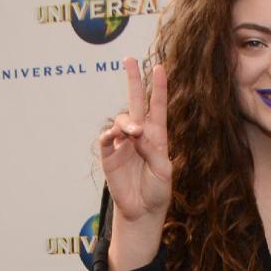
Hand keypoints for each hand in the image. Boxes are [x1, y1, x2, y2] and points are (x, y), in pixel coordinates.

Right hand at [98, 57, 171, 224]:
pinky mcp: (109, 154)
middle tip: (129, 59)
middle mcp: (139, 135)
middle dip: (133, 80)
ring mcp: (123, 143)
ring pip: (122, 119)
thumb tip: (136, 133)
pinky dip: (111, 133)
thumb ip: (152, 150)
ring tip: (134, 133)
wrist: (143, 211)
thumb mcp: (163, 171)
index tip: (159, 68)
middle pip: (136, 102)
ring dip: (128, 122)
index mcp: (157, 137)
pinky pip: (107, 137)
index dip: (159, 88)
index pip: (158, 107)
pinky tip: (116, 135)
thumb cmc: (157, 191)